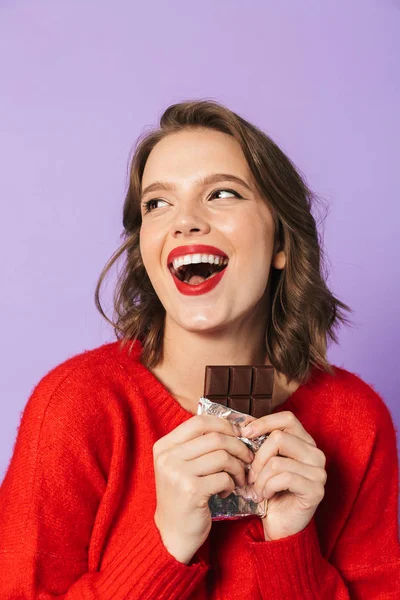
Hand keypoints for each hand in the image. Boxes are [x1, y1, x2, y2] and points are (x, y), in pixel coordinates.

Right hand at [153, 415, 253, 563]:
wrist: (171, 534)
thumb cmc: (182, 496)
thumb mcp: (180, 465)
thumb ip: (198, 445)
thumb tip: (235, 426)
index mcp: (164, 446)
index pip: (199, 421)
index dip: (224, 424)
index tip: (240, 433)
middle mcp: (168, 457)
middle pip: (215, 437)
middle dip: (238, 446)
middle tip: (248, 458)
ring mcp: (178, 473)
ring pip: (223, 456)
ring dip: (238, 467)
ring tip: (238, 478)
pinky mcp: (191, 491)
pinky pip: (224, 477)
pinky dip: (232, 484)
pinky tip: (226, 492)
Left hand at [241, 411, 326, 540]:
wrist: (278, 525)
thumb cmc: (270, 490)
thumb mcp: (263, 461)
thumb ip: (259, 441)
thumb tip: (243, 422)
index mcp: (305, 442)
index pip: (287, 418)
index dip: (264, 422)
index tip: (245, 434)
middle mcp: (316, 454)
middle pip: (279, 438)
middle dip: (257, 458)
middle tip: (250, 475)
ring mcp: (319, 473)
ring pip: (277, 461)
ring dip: (260, 478)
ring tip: (257, 488)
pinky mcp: (316, 490)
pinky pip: (284, 478)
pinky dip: (268, 487)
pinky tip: (266, 495)